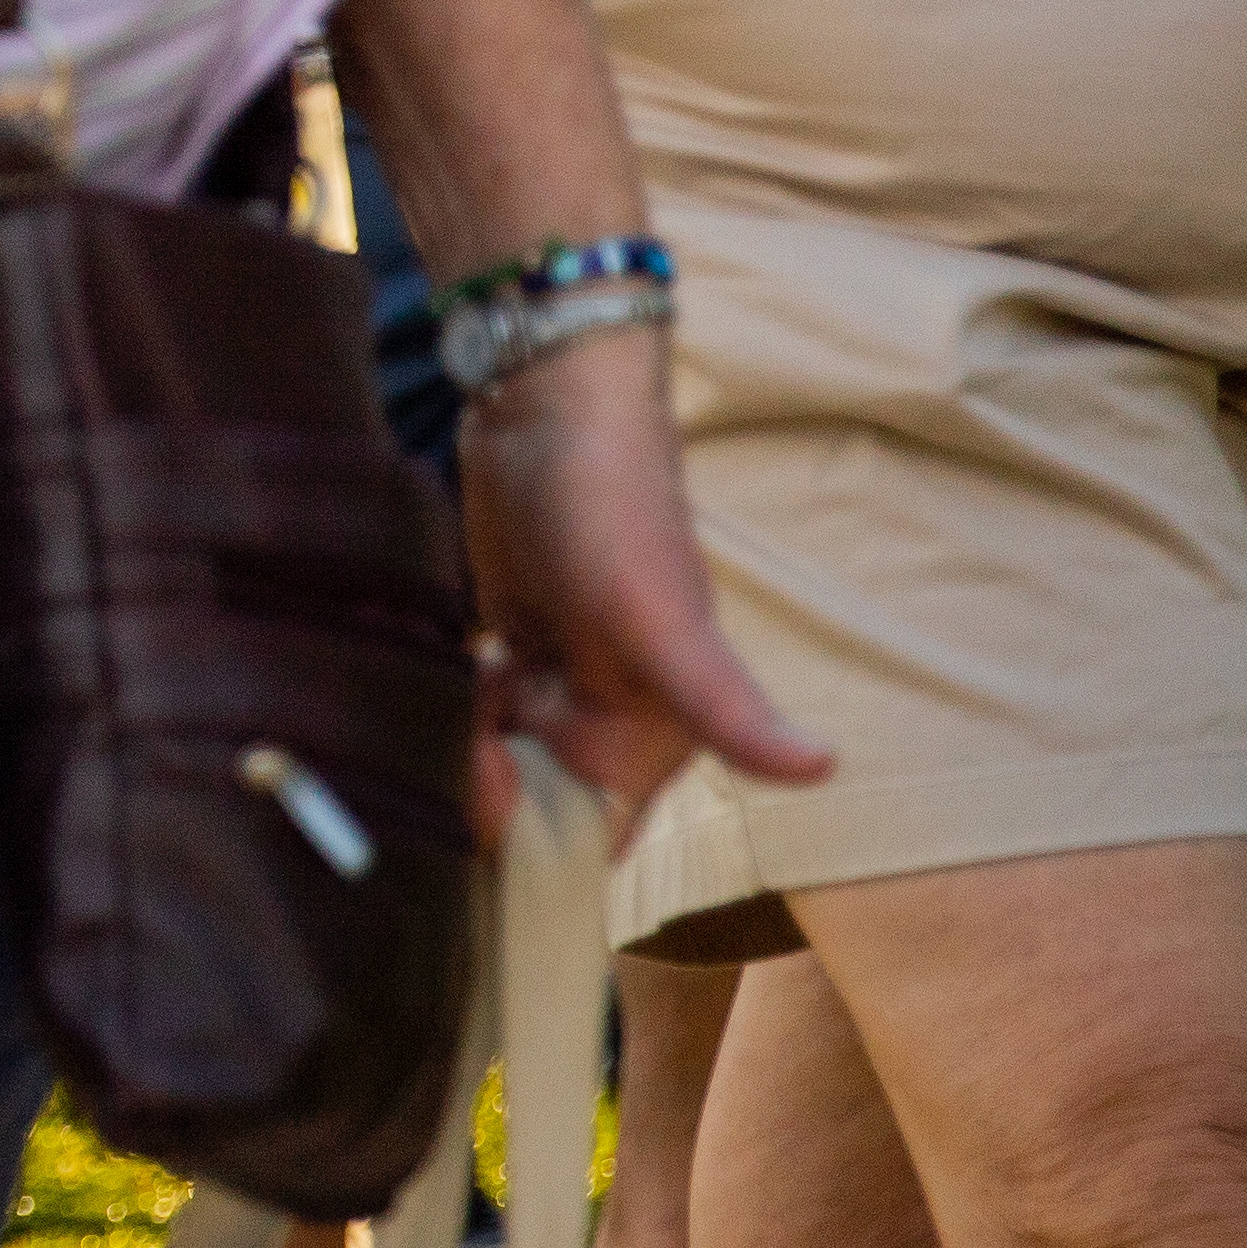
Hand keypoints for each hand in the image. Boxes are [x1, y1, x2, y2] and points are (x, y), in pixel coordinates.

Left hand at [458, 323, 823, 837]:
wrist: (546, 410)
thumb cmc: (611, 508)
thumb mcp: (655, 614)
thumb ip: (724, 700)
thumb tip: (819, 767)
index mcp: (649, 741)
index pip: (579, 838)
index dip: (520, 830)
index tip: (484, 763)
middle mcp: (602, 726)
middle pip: (515, 806)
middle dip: (466, 771)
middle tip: (466, 690)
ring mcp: (550, 688)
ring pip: (480, 761)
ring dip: (442, 732)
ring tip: (457, 658)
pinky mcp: (504, 649)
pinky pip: (459, 711)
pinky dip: (432, 698)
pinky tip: (427, 651)